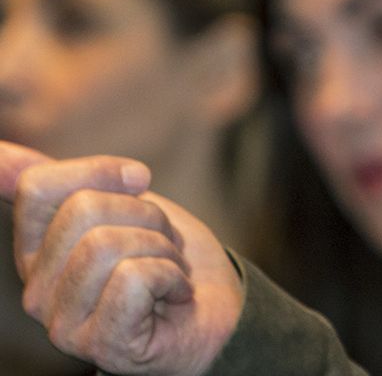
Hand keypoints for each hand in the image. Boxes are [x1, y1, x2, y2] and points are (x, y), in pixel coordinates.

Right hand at [0, 141, 242, 375]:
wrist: (214, 304)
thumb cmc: (162, 251)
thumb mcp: (118, 202)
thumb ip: (63, 181)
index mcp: (35, 252)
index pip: (37, 187)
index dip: (101, 169)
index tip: (138, 180)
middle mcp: (37, 292)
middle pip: (82, 209)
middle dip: (144, 213)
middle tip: (160, 241)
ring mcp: (64, 324)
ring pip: (108, 243)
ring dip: (162, 246)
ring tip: (168, 268)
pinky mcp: (100, 344)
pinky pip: (135, 279)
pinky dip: (172, 275)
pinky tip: (174, 294)